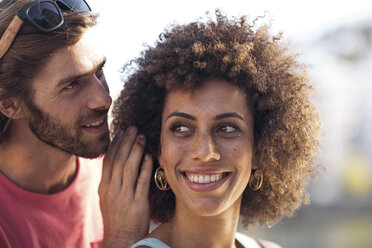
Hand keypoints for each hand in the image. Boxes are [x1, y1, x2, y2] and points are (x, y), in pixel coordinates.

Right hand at [99, 126, 152, 247]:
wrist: (120, 239)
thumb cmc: (117, 218)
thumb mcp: (108, 198)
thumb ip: (113, 181)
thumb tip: (119, 162)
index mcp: (104, 187)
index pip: (108, 160)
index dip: (115, 144)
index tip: (121, 132)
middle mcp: (112, 190)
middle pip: (118, 160)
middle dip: (126, 142)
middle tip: (133, 128)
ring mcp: (124, 197)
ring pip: (129, 168)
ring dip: (136, 151)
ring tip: (142, 137)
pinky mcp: (137, 204)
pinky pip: (142, 182)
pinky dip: (145, 168)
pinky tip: (149, 157)